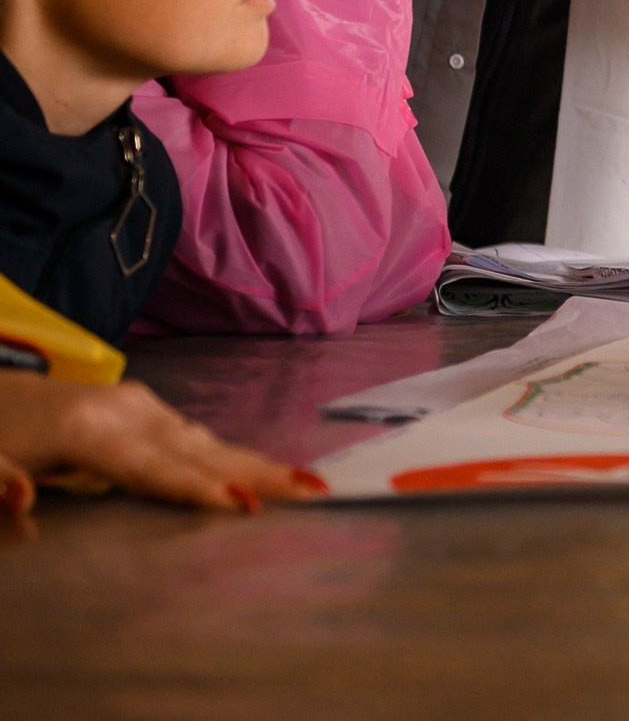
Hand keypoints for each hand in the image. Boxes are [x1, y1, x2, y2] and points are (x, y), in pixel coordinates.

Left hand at [0, 375, 319, 514]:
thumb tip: (19, 501)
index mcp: (90, 430)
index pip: (153, 469)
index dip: (198, 489)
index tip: (246, 506)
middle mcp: (129, 411)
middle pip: (199, 450)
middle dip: (259, 471)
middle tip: (315, 488)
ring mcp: (142, 406)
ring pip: (207, 441)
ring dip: (258, 464)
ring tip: (307, 482)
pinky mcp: (145, 409)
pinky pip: (197, 438)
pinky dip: (234, 455)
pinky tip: (262, 470)